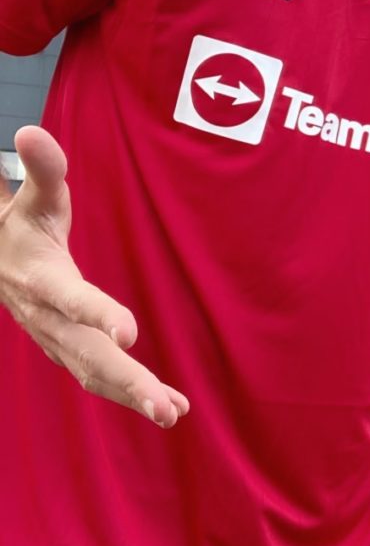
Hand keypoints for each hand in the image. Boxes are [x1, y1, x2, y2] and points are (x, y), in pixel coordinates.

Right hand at [0, 126, 188, 427]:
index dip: (98, 315)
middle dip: (127, 381)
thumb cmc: (22, 226)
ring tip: (173, 413)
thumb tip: (32, 132)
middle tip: (164, 406)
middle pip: (89, 354)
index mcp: (43, 280)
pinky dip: (132, 395)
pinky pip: (100, 378)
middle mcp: (49, 319)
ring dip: (133, 396)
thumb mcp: (33, 197)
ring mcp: (58, 340)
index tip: (130, 334)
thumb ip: (42, 170)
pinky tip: (172, 407)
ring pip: (95, 374)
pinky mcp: (69, 351)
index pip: (72, 299)